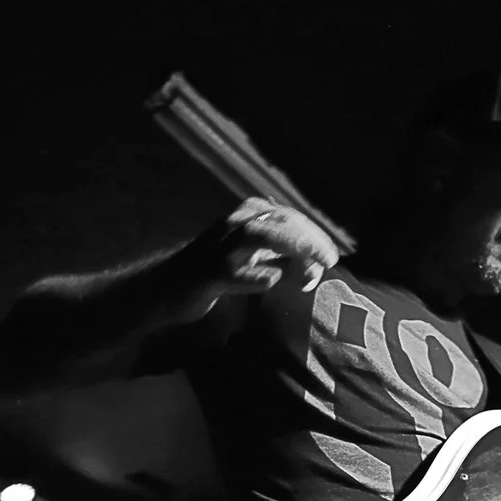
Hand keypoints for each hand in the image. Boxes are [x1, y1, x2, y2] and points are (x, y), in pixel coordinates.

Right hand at [190, 197, 341, 307]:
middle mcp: (234, 223)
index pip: (291, 217)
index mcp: (246, 213)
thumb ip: (286, 255)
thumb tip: (319, 266)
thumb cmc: (220, 270)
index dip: (315, 235)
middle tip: (331, 261)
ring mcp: (221, 247)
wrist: (170, 287)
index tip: (330, 256)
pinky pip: (240, 273)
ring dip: (293, 250)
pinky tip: (270, 285)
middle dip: (311, 240)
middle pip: (281, 222)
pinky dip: (261, 279)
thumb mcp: (255, 255)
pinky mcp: (211, 273)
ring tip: (313, 272)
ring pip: (262, 236)